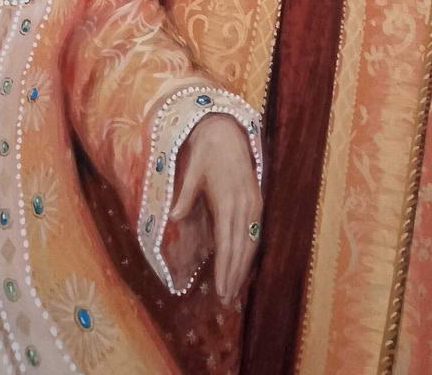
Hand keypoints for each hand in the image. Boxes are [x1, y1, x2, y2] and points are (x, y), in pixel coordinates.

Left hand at [170, 113, 260, 304]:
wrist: (228, 131)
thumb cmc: (207, 151)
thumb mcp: (192, 169)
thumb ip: (185, 194)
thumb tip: (174, 218)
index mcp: (228, 199)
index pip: (227, 242)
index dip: (225, 268)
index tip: (221, 289)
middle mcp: (244, 204)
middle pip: (241, 248)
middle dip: (234, 275)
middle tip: (226, 300)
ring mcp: (253, 203)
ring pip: (250, 242)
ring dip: (244, 267)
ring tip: (234, 290)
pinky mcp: (256, 201)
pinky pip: (254, 232)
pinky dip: (249, 251)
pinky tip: (243, 265)